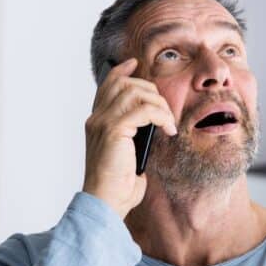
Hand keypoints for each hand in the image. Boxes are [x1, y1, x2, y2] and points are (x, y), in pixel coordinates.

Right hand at [82, 57, 177, 218]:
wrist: (107, 201)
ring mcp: (103, 123)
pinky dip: (160, 116)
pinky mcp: (114, 131)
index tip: (136, 64)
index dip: (122, 71)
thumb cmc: (119, 183)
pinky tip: (167, 129)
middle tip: (166, 113)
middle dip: (151, 92)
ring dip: (159, 104)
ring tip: (168, 122)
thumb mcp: (127, 152)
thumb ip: (133, 134)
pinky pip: (143, 109)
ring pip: (135, 93)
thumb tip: (152, 122)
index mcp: (97, 122)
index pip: (107, 85)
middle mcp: (96, 119)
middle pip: (125, 84)